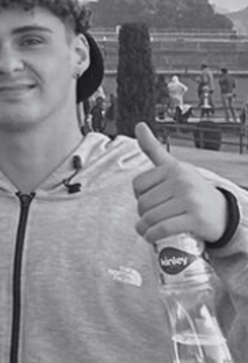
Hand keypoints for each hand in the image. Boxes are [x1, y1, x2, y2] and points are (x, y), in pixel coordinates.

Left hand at [133, 125, 229, 248]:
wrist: (223, 213)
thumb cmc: (193, 190)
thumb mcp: (175, 167)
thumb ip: (154, 149)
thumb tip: (139, 125)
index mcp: (173, 168)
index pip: (138, 185)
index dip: (138, 196)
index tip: (148, 202)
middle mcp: (182, 181)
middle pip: (143, 203)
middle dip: (141, 215)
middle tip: (147, 220)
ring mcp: (190, 200)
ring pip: (151, 217)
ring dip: (143, 228)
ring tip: (145, 231)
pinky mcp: (195, 219)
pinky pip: (164, 228)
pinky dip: (153, 235)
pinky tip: (151, 237)